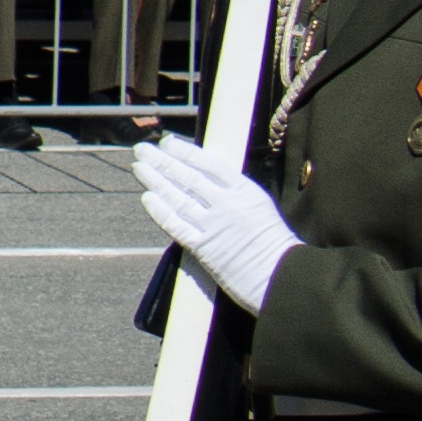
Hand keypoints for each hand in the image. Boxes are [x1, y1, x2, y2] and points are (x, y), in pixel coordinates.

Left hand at [133, 133, 297, 315]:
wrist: (283, 277)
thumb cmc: (276, 246)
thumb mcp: (260, 209)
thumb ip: (237, 196)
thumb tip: (210, 184)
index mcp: (245, 191)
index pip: (209, 164)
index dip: (185, 152)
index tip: (168, 143)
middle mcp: (227, 204)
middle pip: (188, 177)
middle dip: (162, 161)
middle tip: (142, 150)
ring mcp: (213, 225)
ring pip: (177, 198)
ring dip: (155, 181)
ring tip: (139, 168)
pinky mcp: (203, 248)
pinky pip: (176, 225)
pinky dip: (160, 210)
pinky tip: (147, 198)